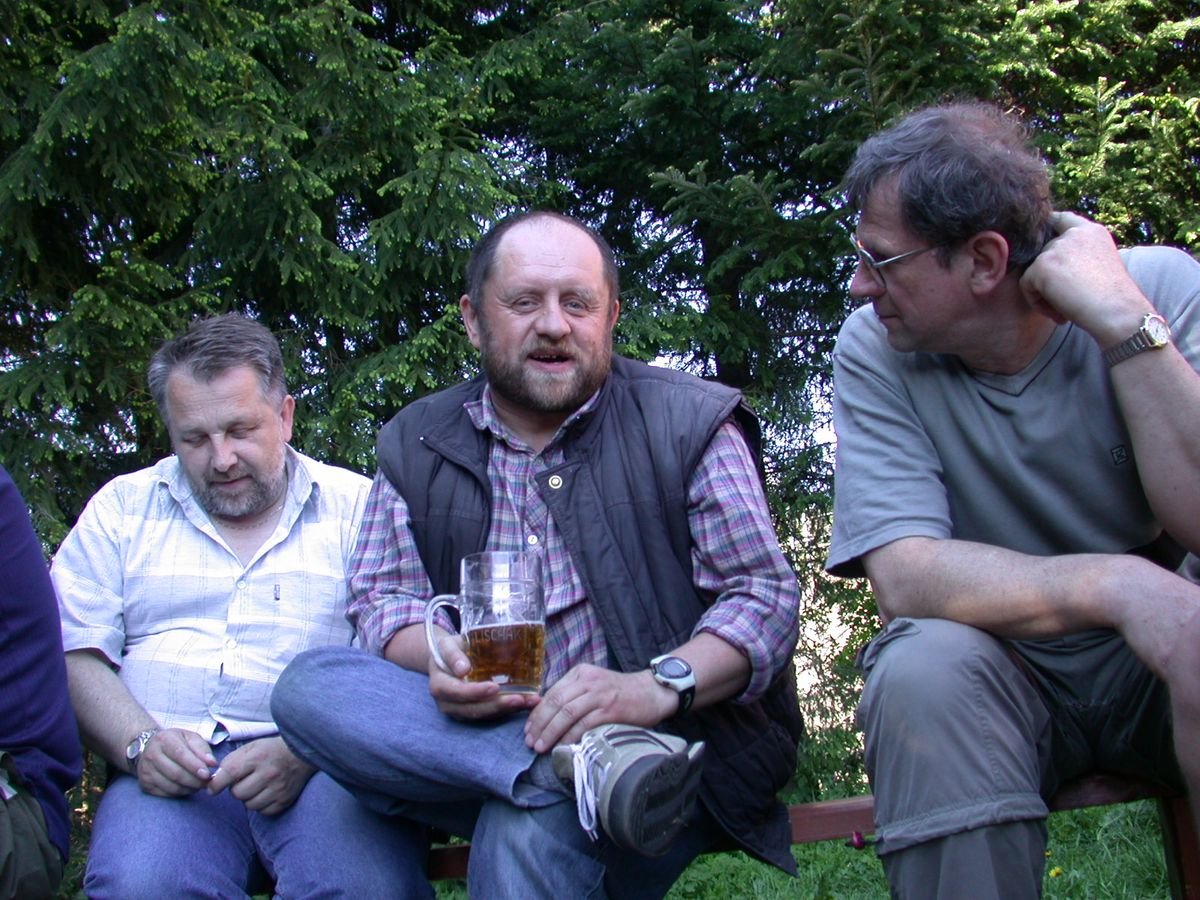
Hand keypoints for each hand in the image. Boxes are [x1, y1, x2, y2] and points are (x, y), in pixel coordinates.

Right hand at [135, 728, 217, 796]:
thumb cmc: (175, 742)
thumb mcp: (190, 738)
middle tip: (207, 782)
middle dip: (195, 780)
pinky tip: (189, 787)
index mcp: (164, 739)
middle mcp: (151, 755)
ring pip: (171, 786)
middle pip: (175, 773)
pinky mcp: (145, 784)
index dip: (194, 766)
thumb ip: (202, 749)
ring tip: (200, 785)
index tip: (207, 774)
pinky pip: (166, 793)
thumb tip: (212, 763)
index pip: (180, 754)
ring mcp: (146, 771)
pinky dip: (181, 793)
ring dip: (189, 788)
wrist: (150, 747)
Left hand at [206, 736, 314, 814]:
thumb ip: (231, 761)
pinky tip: (266, 793)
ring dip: (248, 798)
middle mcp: (268, 773)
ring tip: (256, 786)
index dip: (216, 784)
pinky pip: (263, 811)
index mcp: (258, 757)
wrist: (302, 753)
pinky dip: (261, 804)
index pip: (229, 773)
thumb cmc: (271, 750)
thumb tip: (214, 781)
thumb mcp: (251, 747)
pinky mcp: (285, 800)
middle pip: (237, 793)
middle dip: (236, 789)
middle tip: (244, 781)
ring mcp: (278, 788)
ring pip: (249, 805)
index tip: (212, 788)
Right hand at [425, 635, 539, 720]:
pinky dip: (511, 710)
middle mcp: (448, 704)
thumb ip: (452, 654)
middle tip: (520, 698)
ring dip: (508, 710)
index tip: (494, 687)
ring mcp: (461, 711)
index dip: (476, 692)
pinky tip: (528, 702)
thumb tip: (463, 669)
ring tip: (529, 701)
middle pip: (474, 709)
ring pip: (485, 715)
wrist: (448, 659)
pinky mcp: (475, 712)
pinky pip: (492, 714)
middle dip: (498, 706)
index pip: (458, 693)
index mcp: (440, 686)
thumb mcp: (447, 645)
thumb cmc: (449, 650)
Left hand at [523, 663, 675, 753]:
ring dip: (551, 732)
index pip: (551, 693)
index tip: (528, 730)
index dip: (537, 713)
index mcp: (580, 673)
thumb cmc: (621, 693)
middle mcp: (588, 681)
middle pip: (555, 702)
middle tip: (530, 742)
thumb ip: (573, 694)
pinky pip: (585, 723)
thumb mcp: (593, 685)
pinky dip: (571, 736)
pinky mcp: (611, 709)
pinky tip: (563, 746)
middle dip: (539, 724)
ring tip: (541, 747)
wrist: (652, 692)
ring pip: (567, 712)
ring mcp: (599, 694)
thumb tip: (547, 716)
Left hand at [1020, 211, 1152, 341]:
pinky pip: (1026, 286)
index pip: (1062, 219)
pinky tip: (1059, 314)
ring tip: (1065, 312)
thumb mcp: (1099, 266)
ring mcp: (1057, 247)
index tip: (1042, 239)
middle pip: (1043, 254)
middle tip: (1068, 303)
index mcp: (1092, 232)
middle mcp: (1074, 234)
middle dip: (1050, 280)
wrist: (1118, 311)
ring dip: (1045, 294)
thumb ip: (1077, 257)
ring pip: (1034, 272)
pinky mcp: (1042, 265)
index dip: (1048, 227)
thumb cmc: (1113, 299)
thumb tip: (1051, 266)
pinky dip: (1037, 303)